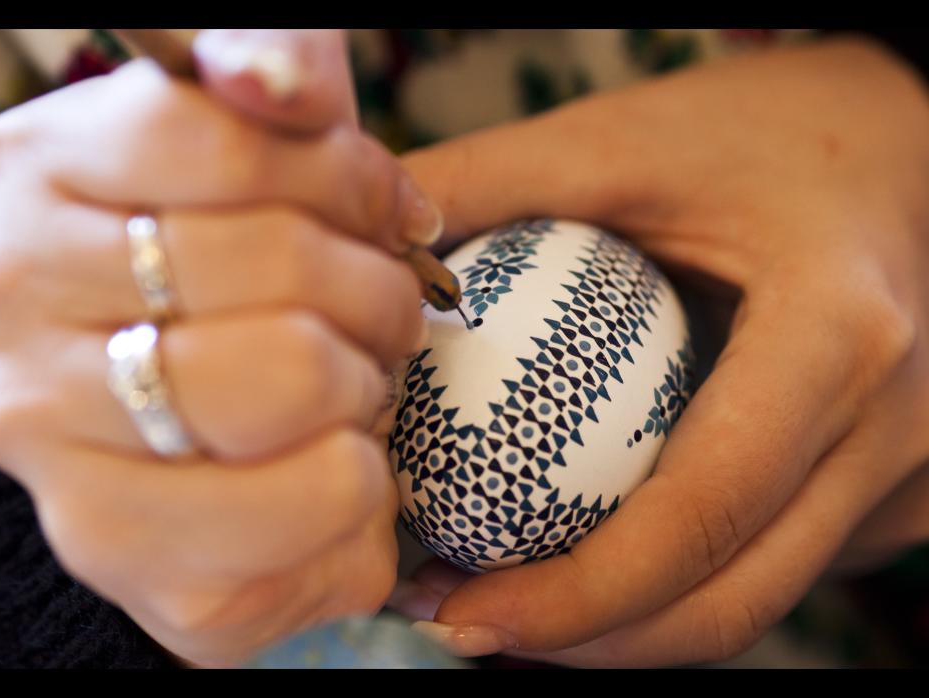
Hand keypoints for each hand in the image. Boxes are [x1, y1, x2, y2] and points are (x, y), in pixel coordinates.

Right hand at [0, 29, 437, 666]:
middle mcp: (9, 306)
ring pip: (297, 386)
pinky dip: (364, 485)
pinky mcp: (122, 550)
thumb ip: (267, 68)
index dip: (349, 178)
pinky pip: (321, 505)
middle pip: (280, 271)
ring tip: (348, 391)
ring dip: (368, 388)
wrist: (133, 421)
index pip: (234, 139)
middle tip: (377, 318)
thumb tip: (287, 85)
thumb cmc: (201, 278)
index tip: (381, 216)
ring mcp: (48, 441)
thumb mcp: (226, 148)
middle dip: (376, 294)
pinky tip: (330, 465)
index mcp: (36, 173)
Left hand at [387, 37, 928, 665]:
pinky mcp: (893, 485)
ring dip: (626, 623)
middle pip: (733, 597)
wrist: (898, 136)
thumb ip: (492, 180)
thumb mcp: (627, 140)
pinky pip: (773, 560)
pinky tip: (596, 538)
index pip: (702, 512)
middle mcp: (895, 426)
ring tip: (506, 590)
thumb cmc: (763, 132)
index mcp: (838, 336)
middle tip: (459, 614)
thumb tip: (375, 248)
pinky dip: (679, 578)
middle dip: (585, 639)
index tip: (462, 612)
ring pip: (754, 597)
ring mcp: (909, 470)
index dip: (574, 598)